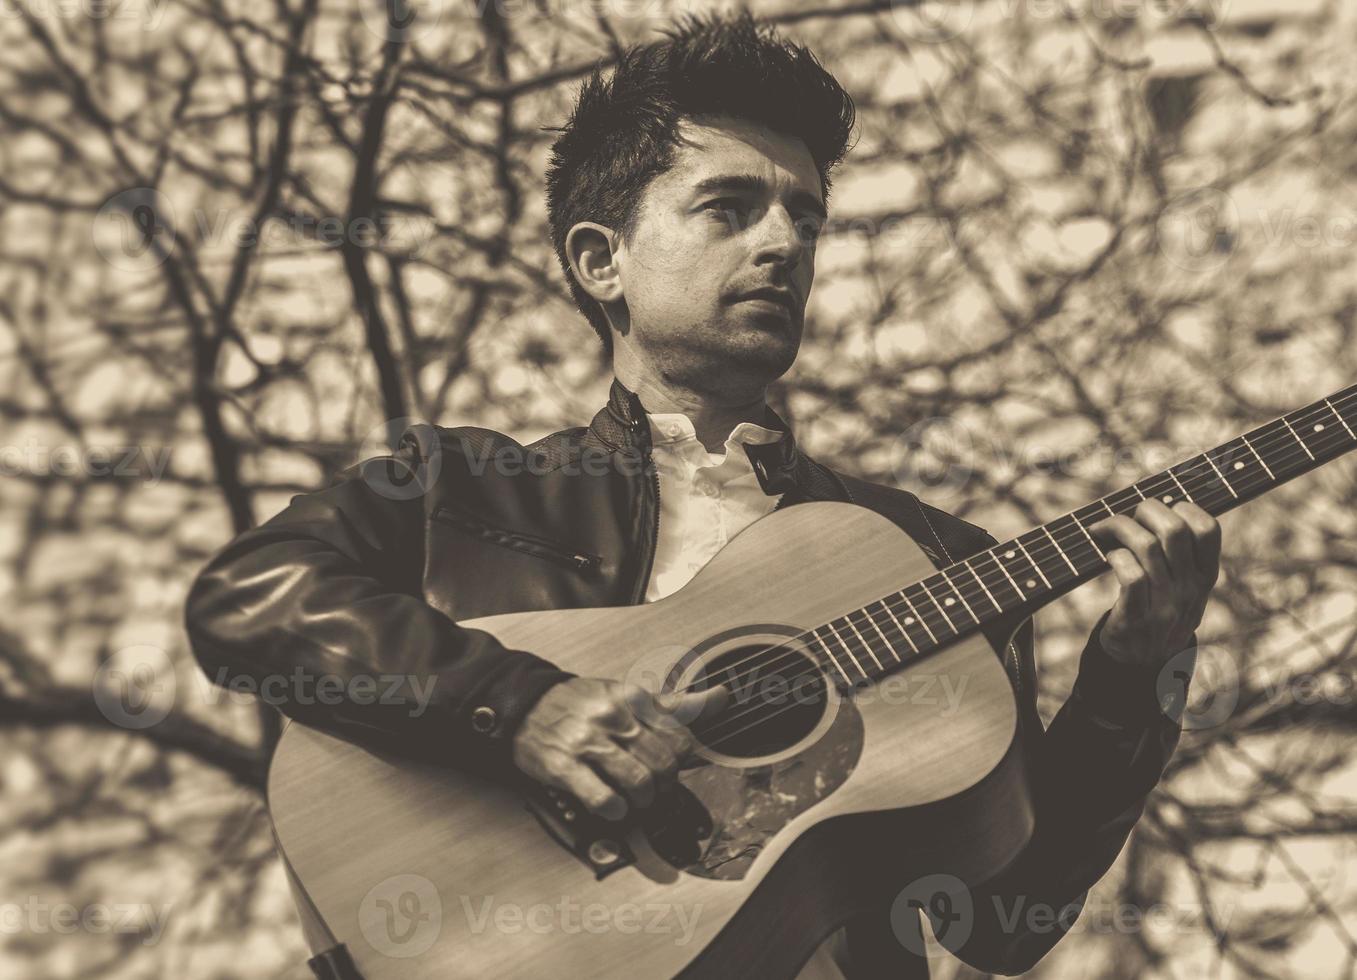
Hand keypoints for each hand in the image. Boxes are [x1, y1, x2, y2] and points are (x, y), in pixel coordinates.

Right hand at [511, 677, 727, 820]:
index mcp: (632, 699)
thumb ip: (673, 704)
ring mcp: (587, 741)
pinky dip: (615, 810)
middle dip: (664, 786)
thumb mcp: (627, 695)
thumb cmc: (582, 704)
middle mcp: (613, 717)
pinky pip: (602, 797)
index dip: (682, 763)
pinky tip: (613, 808)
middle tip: (654, 790)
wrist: (525, 704)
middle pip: (663, 764)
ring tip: (635, 801)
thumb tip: (722, 697)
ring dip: (643, 802)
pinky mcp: (563, 765)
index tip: (671, 769)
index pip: (680, 738)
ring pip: (638, 782)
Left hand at [1088, 499, 1220, 665]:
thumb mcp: (1186, 590)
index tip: (1163, 509)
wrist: (1142, 666)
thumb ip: (1182, 557)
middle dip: (1145, 509)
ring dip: (1119, 527)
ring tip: (1104, 529)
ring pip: (1146, 545)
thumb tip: (1162, 505)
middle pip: (1173, 529)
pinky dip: (1115, 556)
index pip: (1209, 529)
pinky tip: (1108, 556)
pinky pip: (1129, 574)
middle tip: (1129, 515)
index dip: (1184, 507)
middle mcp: (1189, 590)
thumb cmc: (1159, 613)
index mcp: (1205, 577)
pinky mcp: (1136, 618)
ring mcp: (1164, 605)